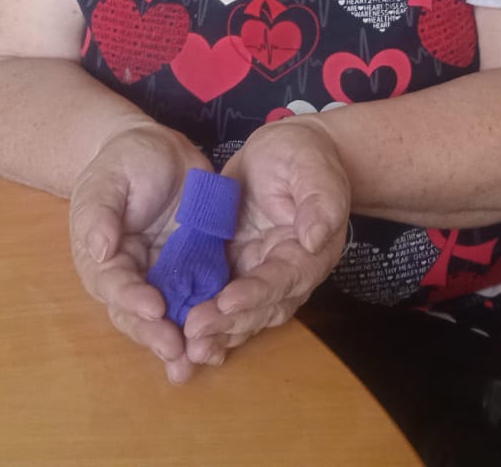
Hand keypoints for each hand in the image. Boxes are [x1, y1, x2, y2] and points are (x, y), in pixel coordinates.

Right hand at [68, 120, 212, 382]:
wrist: (157, 150)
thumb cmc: (124, 162)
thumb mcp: (108, 179)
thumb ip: (100, 212)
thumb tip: (98, 248)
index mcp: (104, 258)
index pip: (115, 284)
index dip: (132, 299)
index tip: (154, 307)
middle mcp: (133, 276)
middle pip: (140, 314)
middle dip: (157, 335)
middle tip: (177, 352)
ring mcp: (165, 276)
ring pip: (171, 317)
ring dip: (182, 343)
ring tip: (197, 363)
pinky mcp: (195, 269)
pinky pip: (201, 299)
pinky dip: (210, 322)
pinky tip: (223, 344)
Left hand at [182, 117, 349, 366]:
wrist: (285, 152)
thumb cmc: (302, 155)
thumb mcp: (313, 169)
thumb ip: (320, 203)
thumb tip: (314, 239)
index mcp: (309, 253)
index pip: (283, 280)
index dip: (255, 294)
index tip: (226, 302)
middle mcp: (287, 274)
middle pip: (260, 308)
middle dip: (227, 323)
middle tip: (193, 332)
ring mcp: (259, 274)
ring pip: (241, 314)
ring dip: (216, 333)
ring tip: (186, 347)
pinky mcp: (236, 270)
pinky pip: (221, 302)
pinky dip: (206, 319)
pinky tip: (179, 333)